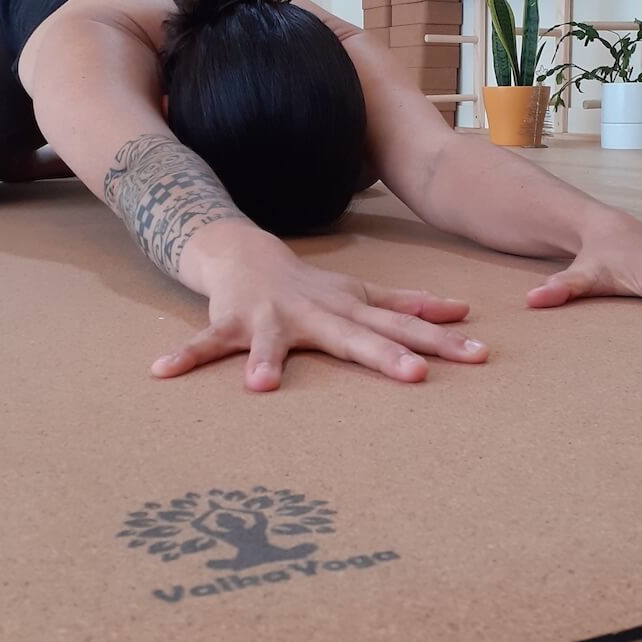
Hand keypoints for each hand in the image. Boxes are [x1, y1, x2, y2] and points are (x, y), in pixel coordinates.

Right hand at [153, 224, 487, 389]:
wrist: (244, 253)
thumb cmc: (311, 287)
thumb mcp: (361, 293)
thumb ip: (409, 305)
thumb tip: (461, 310)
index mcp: (349, 310)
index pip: (404, 327)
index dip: (442, 341)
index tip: (479, 356)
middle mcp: (315, 314)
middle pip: (355, 337)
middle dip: (385, 356)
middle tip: (416, 375)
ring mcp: (270, 319)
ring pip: (270, 343)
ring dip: (264, 362)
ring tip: (259, 387)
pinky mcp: (229, 323)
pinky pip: (204, 343)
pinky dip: (184, 356)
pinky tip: (162, 373)